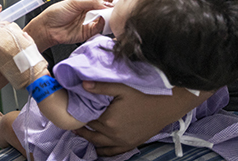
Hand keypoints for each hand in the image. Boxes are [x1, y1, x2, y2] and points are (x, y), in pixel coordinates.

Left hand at [24, 0, 116, 51]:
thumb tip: (107, 4)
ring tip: (114, 16)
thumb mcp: (74, 2)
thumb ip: (91, 2)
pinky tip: (102, 23)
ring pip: (106, 21)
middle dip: (115, 10)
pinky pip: (99, 30)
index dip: (115, 0)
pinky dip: (102, 27)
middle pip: (108, 11)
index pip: (106, 0)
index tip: (124, 0)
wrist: (47, 28)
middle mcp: (91, 12)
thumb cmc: (56, 12)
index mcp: (89, 2)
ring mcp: (90, 23)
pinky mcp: (88, 34)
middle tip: (121, 10)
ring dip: (110, 19)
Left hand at [74, 81, 208, 155]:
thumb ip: (100, 87)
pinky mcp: (131, 144)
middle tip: (72, 123)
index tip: (72, 111)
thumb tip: (82, 85)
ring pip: (99, 144)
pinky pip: (113, 152)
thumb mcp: (121, 88)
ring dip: (89, 139)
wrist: (166, 106)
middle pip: (91, 134)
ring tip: (81, 133)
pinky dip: (103, 151)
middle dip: (80, 129)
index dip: (78, 115)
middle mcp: (113, 135)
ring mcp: (122, 142)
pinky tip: (98, 148)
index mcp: (108, 121)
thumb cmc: (144, 95)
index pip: (87, 120)